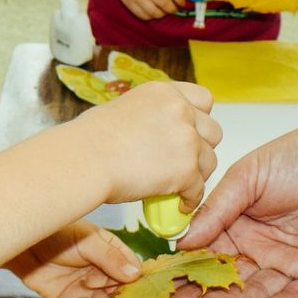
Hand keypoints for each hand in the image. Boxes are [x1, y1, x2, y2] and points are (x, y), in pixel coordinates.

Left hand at [7, 222, 141, 297]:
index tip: (133, 287)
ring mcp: (86, 287)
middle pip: (119, 289)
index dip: (133, 279)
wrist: (23, 243)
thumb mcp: (86, 241)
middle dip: (119, 296)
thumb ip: (109, 257)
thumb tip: (135, 274)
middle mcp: (100, 271)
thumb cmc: (55, 233)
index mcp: (110, 251)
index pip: (130, 268)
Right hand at [81, 80, 219, 210]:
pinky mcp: (186, 170)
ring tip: (181, 186)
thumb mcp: (126, 108)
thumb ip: (152, 116)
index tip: (190, 132)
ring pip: (209, 161)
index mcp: (165, 93)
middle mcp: (181, 111)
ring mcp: (187, 140)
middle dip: (201, 147)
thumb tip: (156, 135)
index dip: (199, 118)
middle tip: (185, 161)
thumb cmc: (91, 137)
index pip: (204, 99)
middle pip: (212, 132)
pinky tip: (179, 204)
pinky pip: (198, 189)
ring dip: (197, 174)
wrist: (86, 158)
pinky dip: (190, 199)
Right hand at [109, 0, 185, 19]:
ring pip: (154, 12)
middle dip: (173, 8)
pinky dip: (150, 16)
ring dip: (162, 14)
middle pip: (164, 3)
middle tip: (174, 8)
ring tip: (164, 11)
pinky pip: (142, 15)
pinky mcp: (129, 3)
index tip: (182, 2)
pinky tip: (153, 12)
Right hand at [170, 123, 297, 297]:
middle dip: (204, 291)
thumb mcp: (247, 177)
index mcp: (240, 224)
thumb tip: (182, 240)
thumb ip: (216, 209)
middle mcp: (262, 249)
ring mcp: (290, 265)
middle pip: (229, 278)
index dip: (188, 266)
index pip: (209, 252)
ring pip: (257, 292)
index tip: (165, 279)